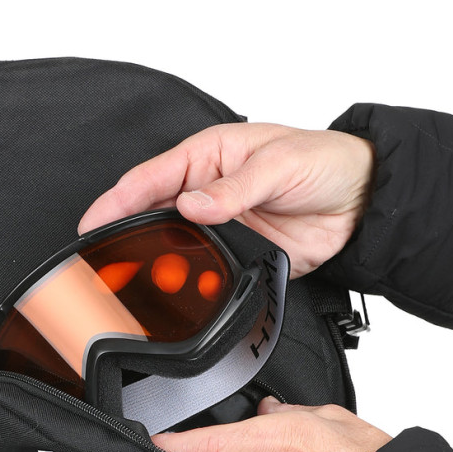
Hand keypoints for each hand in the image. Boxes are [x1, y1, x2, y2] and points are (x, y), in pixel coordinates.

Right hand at [79, 123, 374, 277]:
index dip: (115, 201)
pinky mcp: (233, 255)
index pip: (149, 178)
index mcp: (207, 157)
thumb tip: (192, 204)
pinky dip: (185, 284)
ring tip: (128, 281)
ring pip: (170, 247)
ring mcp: (217, 226)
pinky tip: (171, 293)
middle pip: (149, 215)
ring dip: (152, 263)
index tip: (91, 222)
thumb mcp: (278, 164)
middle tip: (98, 259)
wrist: (360, 204)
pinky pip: (200, 272)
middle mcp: (205, 192)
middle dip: (122, 236)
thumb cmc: (324, 162)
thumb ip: (235, 188)